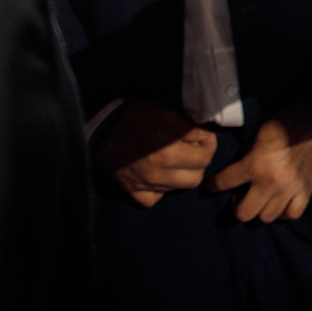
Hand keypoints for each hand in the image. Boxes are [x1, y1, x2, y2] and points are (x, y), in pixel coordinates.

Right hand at [95, 101, 217, 207]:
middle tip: (193, 149)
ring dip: (184, 174)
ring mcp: (146, 186)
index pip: (206, 155)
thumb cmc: (134, 119)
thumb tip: (205, 136)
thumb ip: (187, 127)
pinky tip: (160, 173)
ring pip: (182, 187)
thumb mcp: (164, 113)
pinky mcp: (134, 193)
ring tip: (177, 159)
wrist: (102, 132)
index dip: (208, 142)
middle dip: (200, 161)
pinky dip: (163, 188)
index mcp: (167, 152)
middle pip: (198, 175)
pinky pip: (158, 197)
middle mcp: (158, 173)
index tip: (202, 137)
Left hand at [211, 106, 311, 223]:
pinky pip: (290, 214)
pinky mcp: (306, 192)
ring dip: (260, 209)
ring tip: (261, 199)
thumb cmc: (287, 121)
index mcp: (255, 164)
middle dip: (237, 206)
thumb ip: (247, 156)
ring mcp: (290, 190)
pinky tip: (281, 202)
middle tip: (239, 197)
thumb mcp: (259, 135)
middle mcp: (270, 182)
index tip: (210, 186)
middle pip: (244, 213)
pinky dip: (283, 211)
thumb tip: (236, 171)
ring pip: (266, 217)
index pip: (224, 183)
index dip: (213, 185)